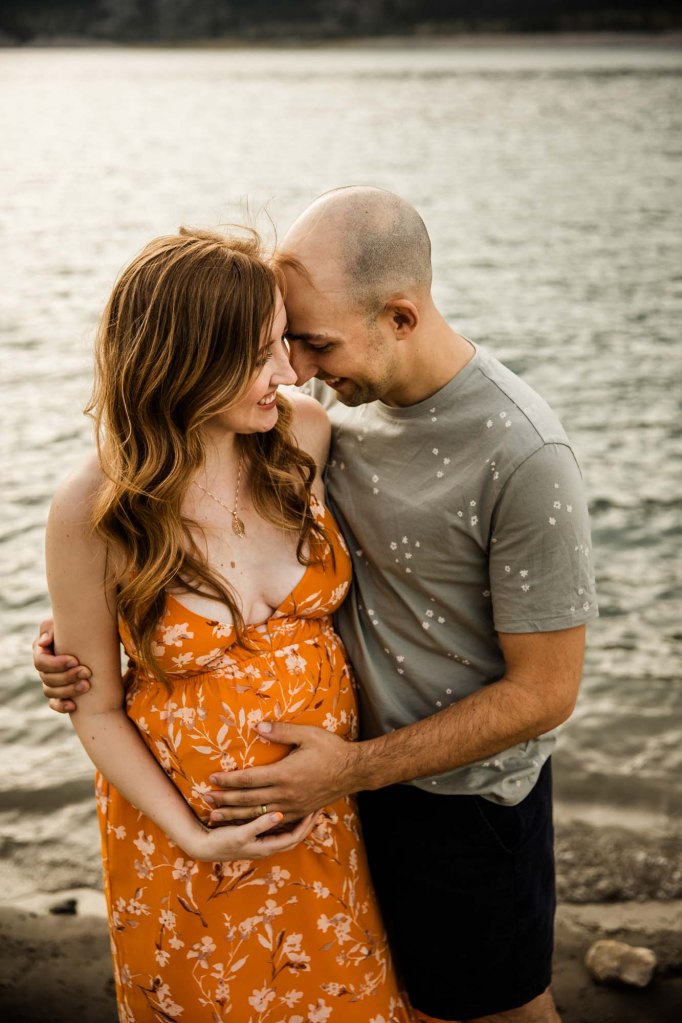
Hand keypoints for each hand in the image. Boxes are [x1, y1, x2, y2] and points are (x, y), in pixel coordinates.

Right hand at [33, 618, 91, 713]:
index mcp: (42, 650)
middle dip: (67, 677)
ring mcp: (51, 681)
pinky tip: (74, 706)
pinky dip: (62, 706)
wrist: (92, 634)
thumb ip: (51, 628)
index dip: (56, 664)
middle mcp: (44, 667)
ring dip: (68, 690)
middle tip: (87, 672)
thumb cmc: (78, 625)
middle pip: (47, 678)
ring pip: (51, 692)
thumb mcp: (64, 622)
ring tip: (87, 686)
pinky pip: (55, 704)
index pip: (41, 662)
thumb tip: (43, 643)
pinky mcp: (61, 692)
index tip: (74, 660)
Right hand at [190, 810, 318, 861]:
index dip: (307, 824)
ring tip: (309, 807)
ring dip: (299, 821)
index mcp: (267, 847)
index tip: (316, 809)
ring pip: (288, 832)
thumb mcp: (240, 834)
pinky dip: (288, 820)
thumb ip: (260, 825)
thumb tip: (279, 814)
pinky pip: (279, 830)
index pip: (295, 836)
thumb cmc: (221, 841)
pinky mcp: (257, 837)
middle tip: (318, 806)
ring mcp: (263, 842)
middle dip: (307, 822)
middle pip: (295, 836)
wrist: (203, 846)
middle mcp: (268, 847)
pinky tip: (290, 810)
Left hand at [206, 721, 358, 823]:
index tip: (212, 778)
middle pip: (247, 800)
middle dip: (224, 800)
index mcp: (284, 774)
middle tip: (205, 799)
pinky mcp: (299, 813)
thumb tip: (257, 726)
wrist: (353, 771)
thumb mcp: (307, 734)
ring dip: (234, 815)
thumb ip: (281, 731)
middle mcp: (285, 794)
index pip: (248, 779)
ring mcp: (292, 806)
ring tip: (216, 817)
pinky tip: (245, 824)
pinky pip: (271, 820)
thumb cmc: (330, 749)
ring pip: (256, 814)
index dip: (228, 780)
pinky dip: (254, 822)